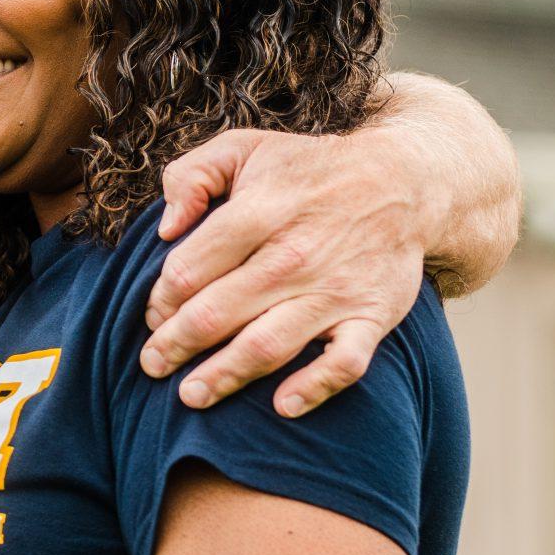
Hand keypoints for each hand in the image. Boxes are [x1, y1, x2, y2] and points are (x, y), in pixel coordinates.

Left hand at [139, 125, 438, 414]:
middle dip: (175, 344)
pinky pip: (344, 363)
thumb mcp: (243, 148)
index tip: (153, 315)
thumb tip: (165, 229)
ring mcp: (335, 290)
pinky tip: (282, 406)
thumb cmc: (308, 170)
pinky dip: (314, 388)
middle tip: (152, 364)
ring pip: (268, 344)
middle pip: (217, 313)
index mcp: (258, 212)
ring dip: (223, 375)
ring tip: (191, 396)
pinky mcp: (372, 315)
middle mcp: (294, 255)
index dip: (161, 298)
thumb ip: (189, 176)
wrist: (402, 181)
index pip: (190, 269)